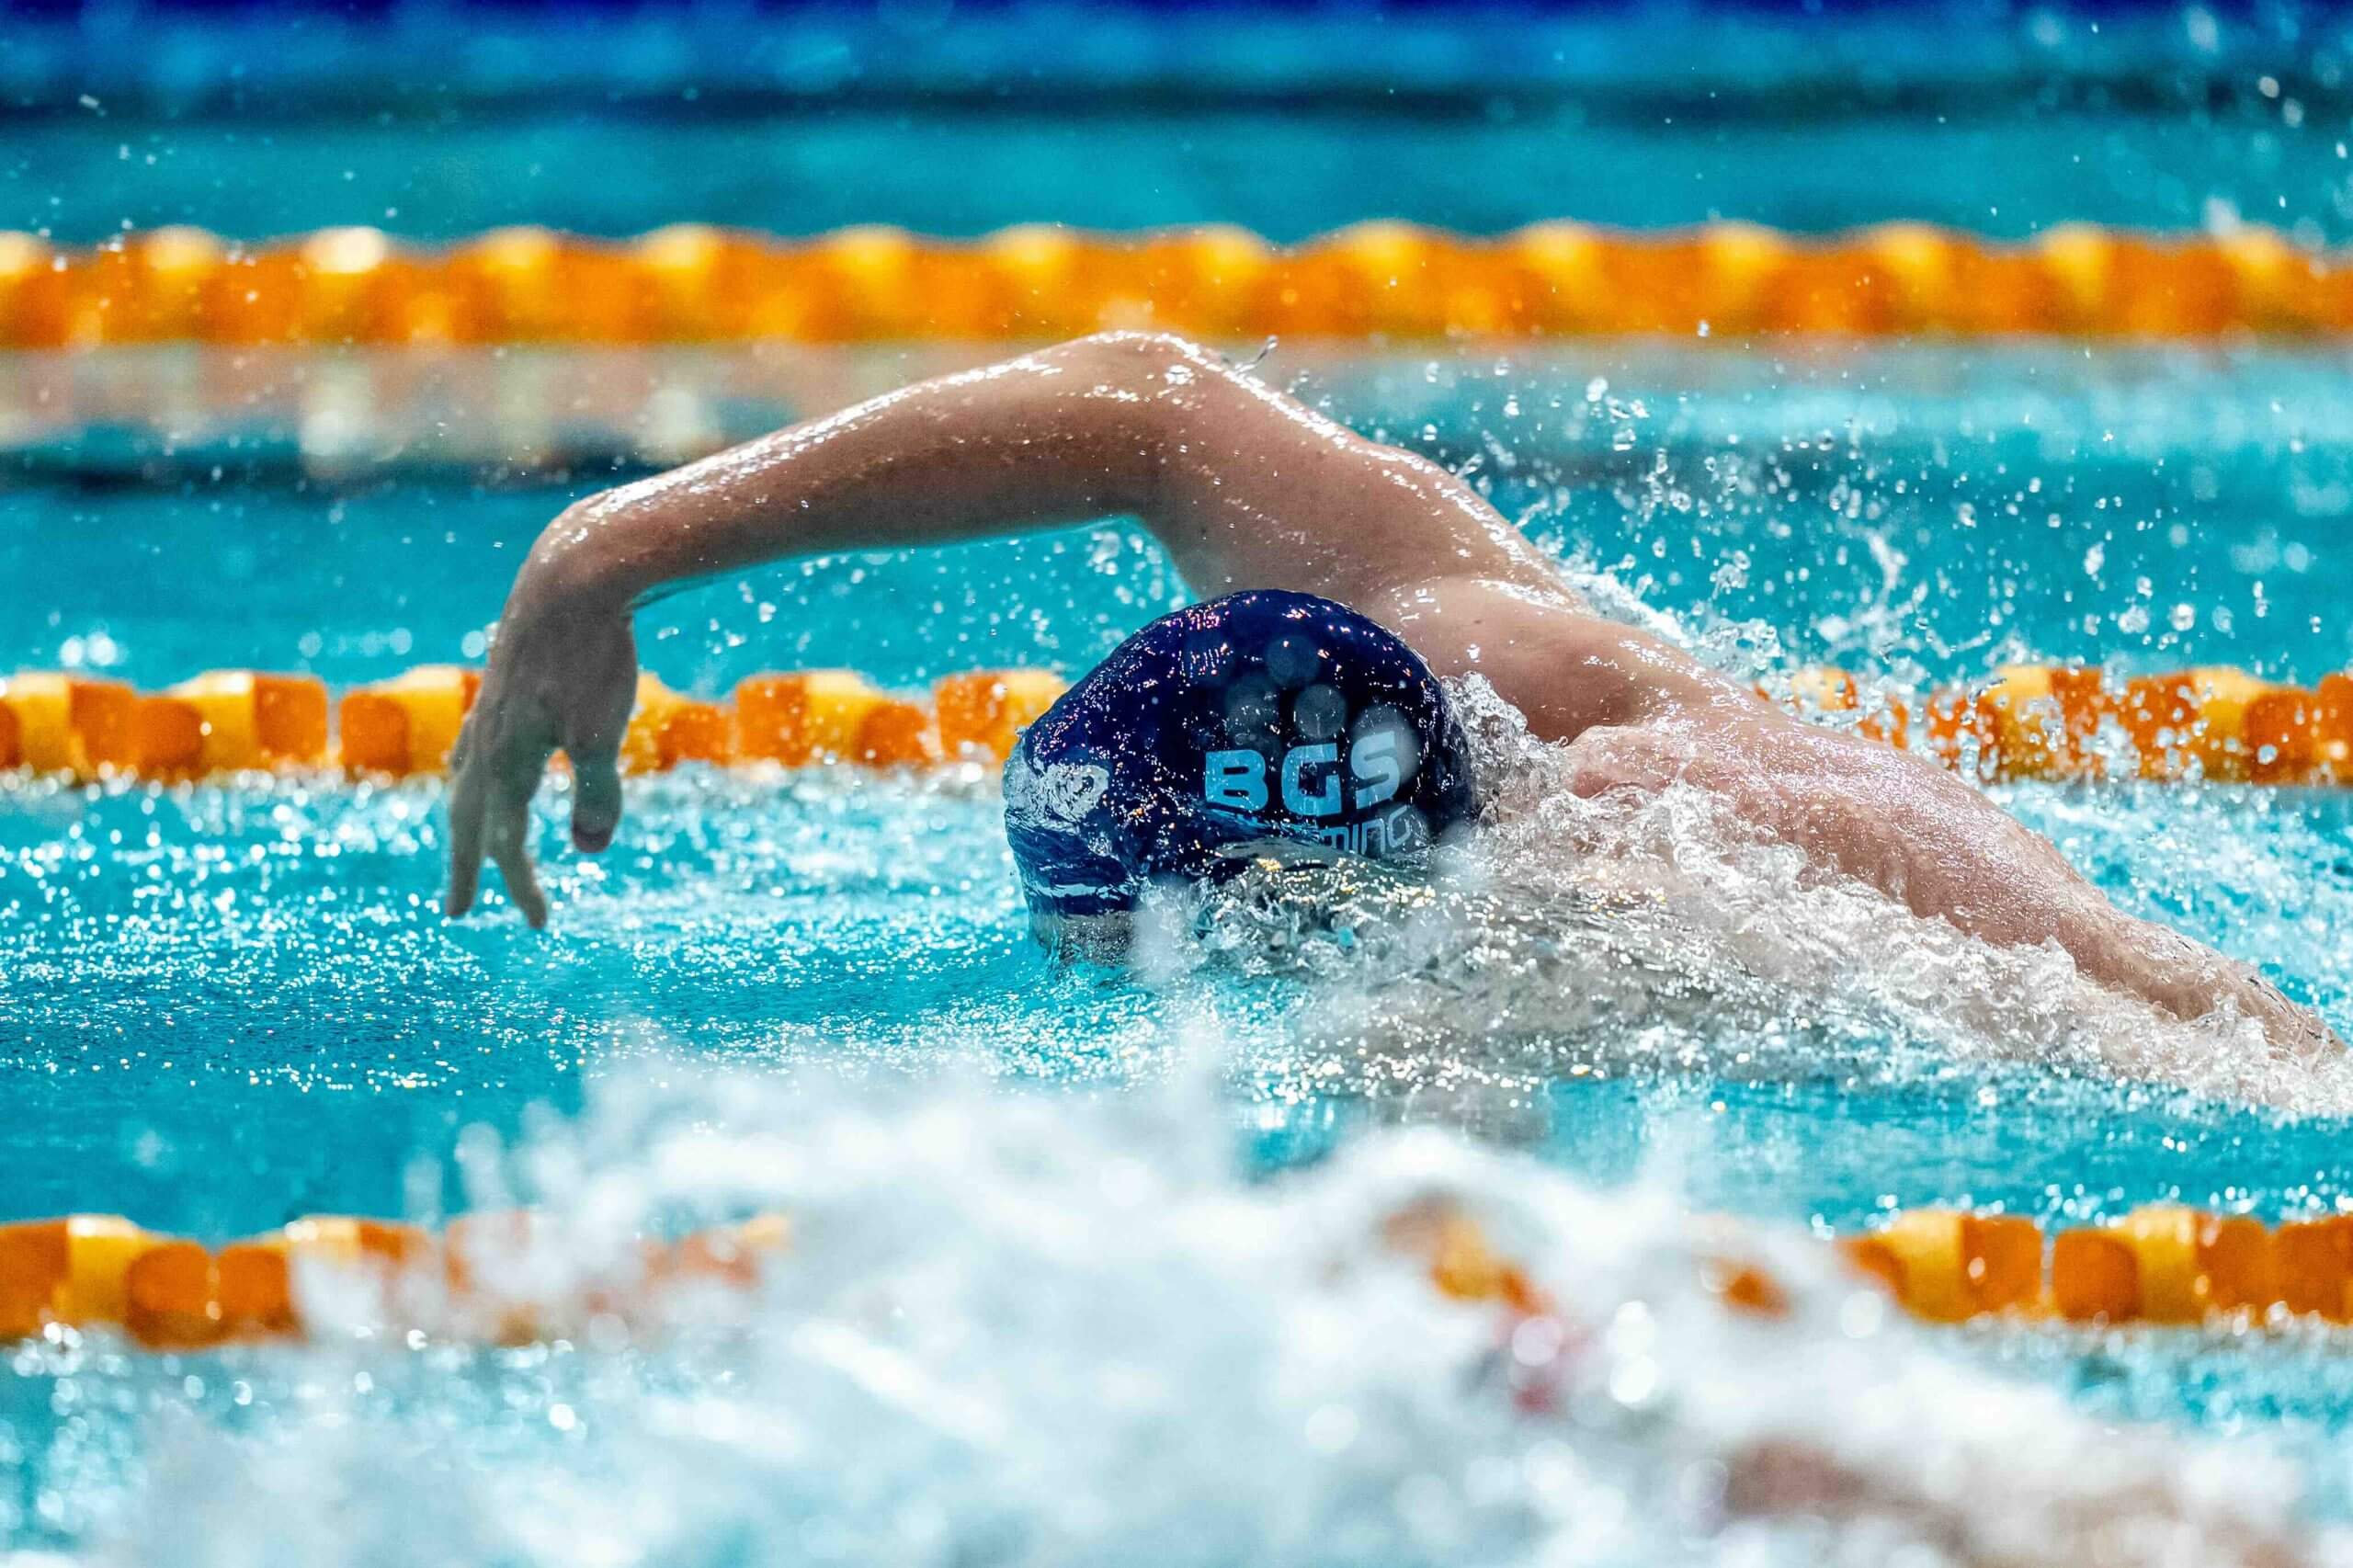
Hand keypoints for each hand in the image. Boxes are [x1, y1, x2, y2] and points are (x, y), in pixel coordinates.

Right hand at [444, 553, 638, 926]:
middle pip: (468, 818)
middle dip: (466, 867)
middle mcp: (485, 738)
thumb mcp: (601, 733)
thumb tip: (590, 849)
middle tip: (457, 910)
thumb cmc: (592, 656)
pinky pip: (478, 742)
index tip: (540, 926)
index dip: (522, 887)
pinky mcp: (505, 682)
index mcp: (505, 759)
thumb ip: (597, 795)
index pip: (507, 842)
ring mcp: (490, 707)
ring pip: (467, 778)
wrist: (576, 575)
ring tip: (465, 842)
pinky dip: (476, 772)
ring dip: (466, 819)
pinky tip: (486, 765)